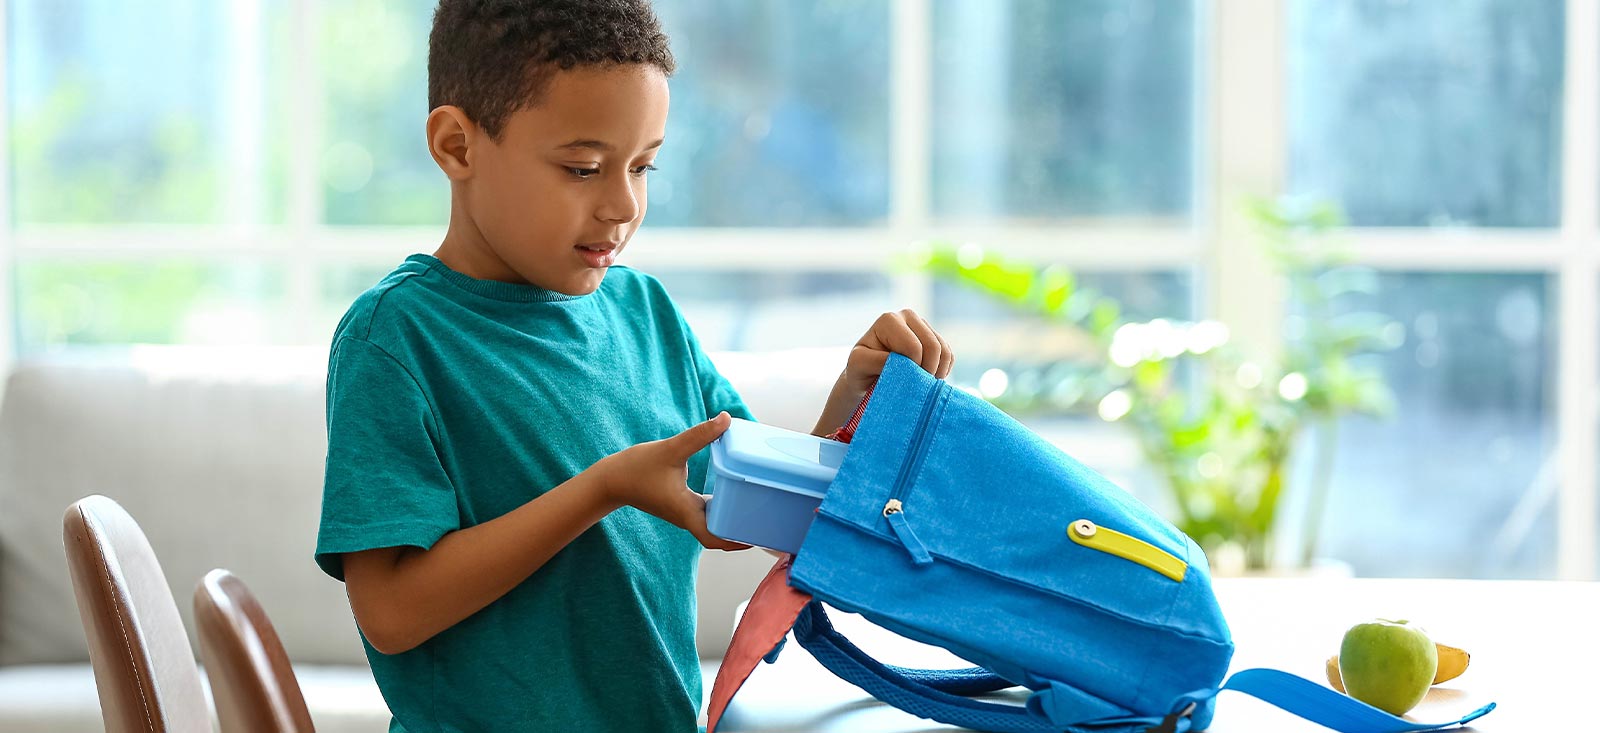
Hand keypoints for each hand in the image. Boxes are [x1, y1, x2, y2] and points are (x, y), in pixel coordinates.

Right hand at [595, 411, 750, 550]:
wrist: (610, 479)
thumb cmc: (635, 469)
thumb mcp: (670, 449)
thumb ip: (699, 435)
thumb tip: (725, 419)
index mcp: (686, 511)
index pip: (713, 538)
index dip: (735, 542)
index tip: (755, 537)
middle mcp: (686, 516)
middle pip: (718, 533)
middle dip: (740, 531)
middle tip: (763, 520)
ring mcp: (683, 511)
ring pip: (712, 522)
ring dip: (731, 519)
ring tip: (755, 507)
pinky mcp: (680, 503)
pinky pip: (705, 511)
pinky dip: (720, 507)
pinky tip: (731, 490)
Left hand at [811, 310, 953, 435]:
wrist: (868, 375)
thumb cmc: (860, 370)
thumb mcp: (858, 366)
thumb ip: (876, 361)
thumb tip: (901, 361)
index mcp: (889, 319)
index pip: (913, 347)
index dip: (912, 368)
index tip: (900, 381)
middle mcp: (908, 316)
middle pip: (933, 346)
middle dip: (927, 370)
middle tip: (915, 386)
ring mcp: (923, 325)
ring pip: (944, 351)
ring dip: (936, 372)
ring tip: (921, 384)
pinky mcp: (934, 337)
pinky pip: (949, 355)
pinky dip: (943, 371)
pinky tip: (927, 378)